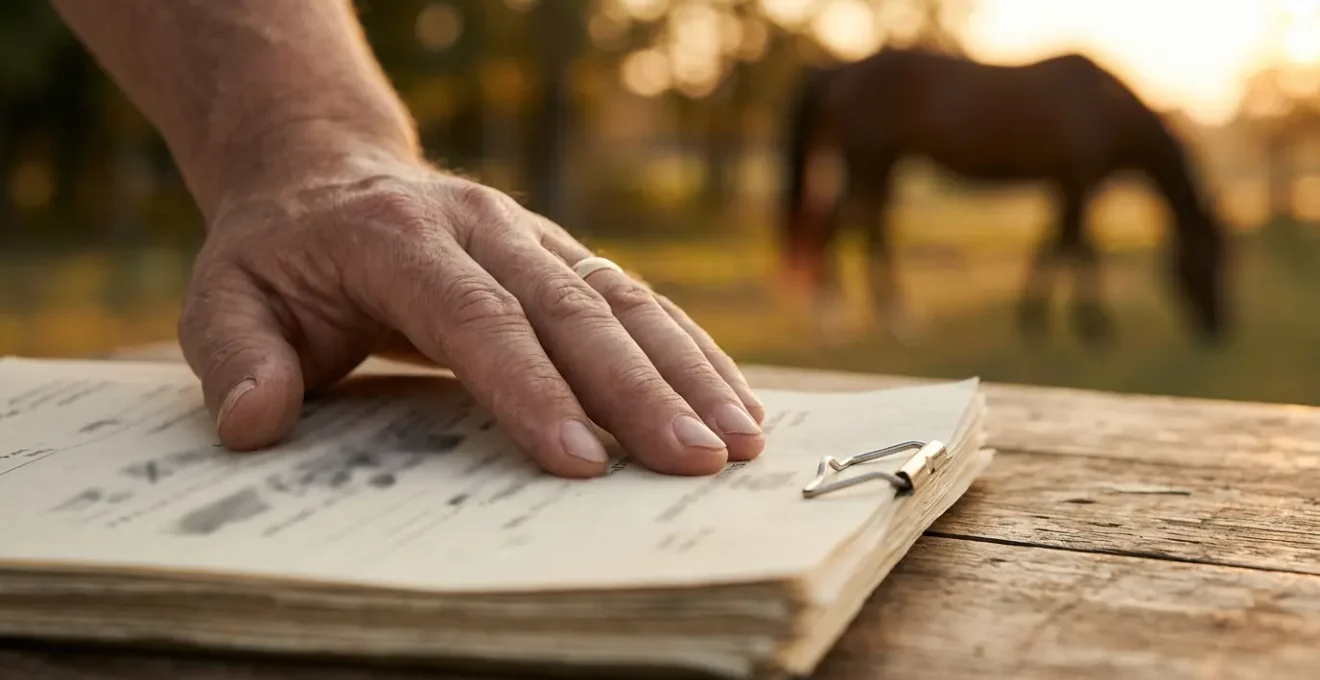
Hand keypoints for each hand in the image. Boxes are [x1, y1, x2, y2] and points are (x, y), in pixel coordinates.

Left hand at [179, 160, 766, 477]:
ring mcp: (533, 236)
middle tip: (695, 459)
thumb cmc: (278, 254)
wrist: (326, 172)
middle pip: (574, 309)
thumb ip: (237, 359)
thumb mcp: (223, 299)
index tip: (580, 462)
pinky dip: (690, 350)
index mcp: (400, 236)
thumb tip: (258, 423)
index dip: (533, 390)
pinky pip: (638, 299)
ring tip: (739, 439)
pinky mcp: (564, 255)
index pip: (479, 318)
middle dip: (641, 391)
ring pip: (625, 299)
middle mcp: (484, 226)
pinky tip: (734, 397)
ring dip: (688, 370)